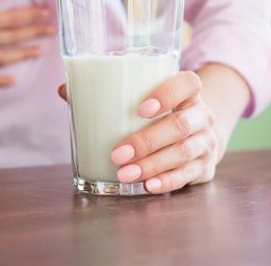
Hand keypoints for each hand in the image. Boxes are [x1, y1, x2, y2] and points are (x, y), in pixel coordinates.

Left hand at [59, 71, 219, 193]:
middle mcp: (202, 115)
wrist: (201, 136)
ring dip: (152, 164)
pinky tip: (147, 185)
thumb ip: (107, 93)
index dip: (167, 94)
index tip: (140, 109)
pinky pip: (187, 175)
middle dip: (147, 141)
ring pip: (183, 152)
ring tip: (124, 173)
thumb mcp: (145, 99)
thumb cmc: (162, 114)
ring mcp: (206, 142)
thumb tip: (63, 89)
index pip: (188, 84)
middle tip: (118, 153)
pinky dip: (167, 181)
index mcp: (188, 93)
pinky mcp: (205, 167)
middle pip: (181, 125)